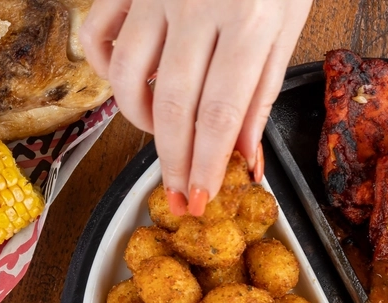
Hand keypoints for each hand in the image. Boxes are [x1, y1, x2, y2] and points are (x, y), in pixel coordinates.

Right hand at [81, 0, 312, 215]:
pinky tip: (128, 83)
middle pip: (172, 104)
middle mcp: (197, 6)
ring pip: (125, 76)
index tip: (197, 199)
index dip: (205, 163)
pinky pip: (98, 35)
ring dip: (139, 119)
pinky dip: (105, 68)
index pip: (219, 111)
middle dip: (172, 160)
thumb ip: (262, 88)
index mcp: (249, 17)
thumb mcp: (289, 19)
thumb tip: (242, 152)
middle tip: (175, 196)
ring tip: (162, 134)